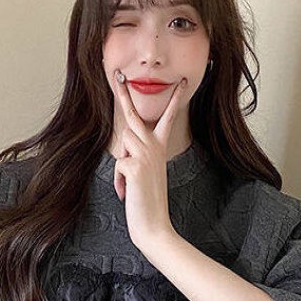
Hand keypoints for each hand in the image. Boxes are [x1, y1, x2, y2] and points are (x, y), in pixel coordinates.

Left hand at [110, 68, 189, 250]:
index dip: (175, 99)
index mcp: (159, 148)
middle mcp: (154, 148)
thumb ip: (139, 156)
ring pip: (122, 142)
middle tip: (118, 75)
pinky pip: (118, 164)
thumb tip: (125, 151)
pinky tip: (127, 194)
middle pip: (133, 117)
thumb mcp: (146, 174)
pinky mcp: (134, 166)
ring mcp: (145, 156)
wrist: (153, 225)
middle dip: (124, 95)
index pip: (168, 118)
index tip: (183, 82)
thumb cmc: (147, 201)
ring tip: (131, 184)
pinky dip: (118, 182)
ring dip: (122, 163)